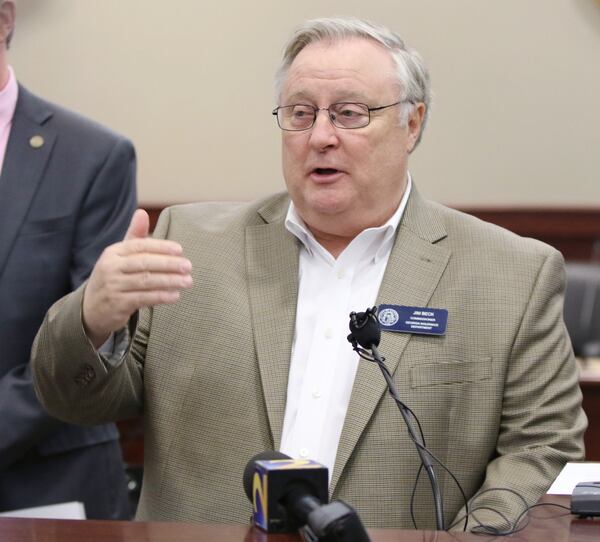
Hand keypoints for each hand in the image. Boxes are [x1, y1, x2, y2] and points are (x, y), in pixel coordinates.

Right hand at [82, 209, 192, 347]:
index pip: (139, 246)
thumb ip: (134, 236)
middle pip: (144, 263)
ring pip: (146, 281)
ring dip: (169, 281)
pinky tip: (175, 296)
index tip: (180, 250)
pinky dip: (161, 296)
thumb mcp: (120, 256)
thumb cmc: (113, 277)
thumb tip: (142, 212)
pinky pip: (143, 298)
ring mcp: (113, 286)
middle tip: (188, 266)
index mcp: (113, 252)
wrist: (91, 309)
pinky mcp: (117, 304)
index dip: (161, 247)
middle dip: (168, 264)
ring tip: (188, 282)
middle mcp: (111, 268)